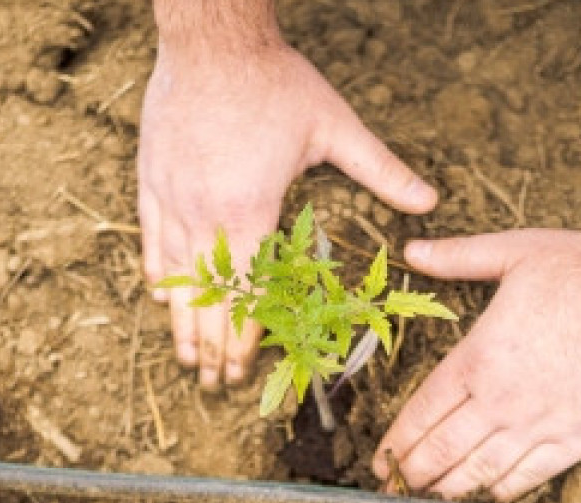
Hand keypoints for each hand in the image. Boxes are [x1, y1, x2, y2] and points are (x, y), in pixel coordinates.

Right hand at [138, 21, 436, 388]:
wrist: (213, 40)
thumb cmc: (275, 82)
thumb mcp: (334, 126)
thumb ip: (382, 170)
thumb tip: (431, 200)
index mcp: (249, 211)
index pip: (245, 294)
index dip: (243, 338)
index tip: (243, 372)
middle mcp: (204, 215)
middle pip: (207, 298)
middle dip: (210, 347)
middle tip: (212, 383)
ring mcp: (171, 198)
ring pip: (174, 276)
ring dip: (181, 322)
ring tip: (184, 358)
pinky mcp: (151, 178)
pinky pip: (149, 237)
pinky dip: (156, 272)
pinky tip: (159, 295)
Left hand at [373, 195, 580, 501]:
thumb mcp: (512, 251)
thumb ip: (457, 257)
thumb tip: (412, 249)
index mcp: (478, 357)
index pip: (423, 410)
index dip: (398, 439)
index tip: (381, 457)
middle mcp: (502, 398)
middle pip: (444, 448)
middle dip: (413, 471)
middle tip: (394, 484)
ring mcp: (540, 422)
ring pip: (482, 469)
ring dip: (450, 485)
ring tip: (429, 494)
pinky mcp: (578, 436)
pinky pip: (531, 473)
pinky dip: (503, 487)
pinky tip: (488, 491)